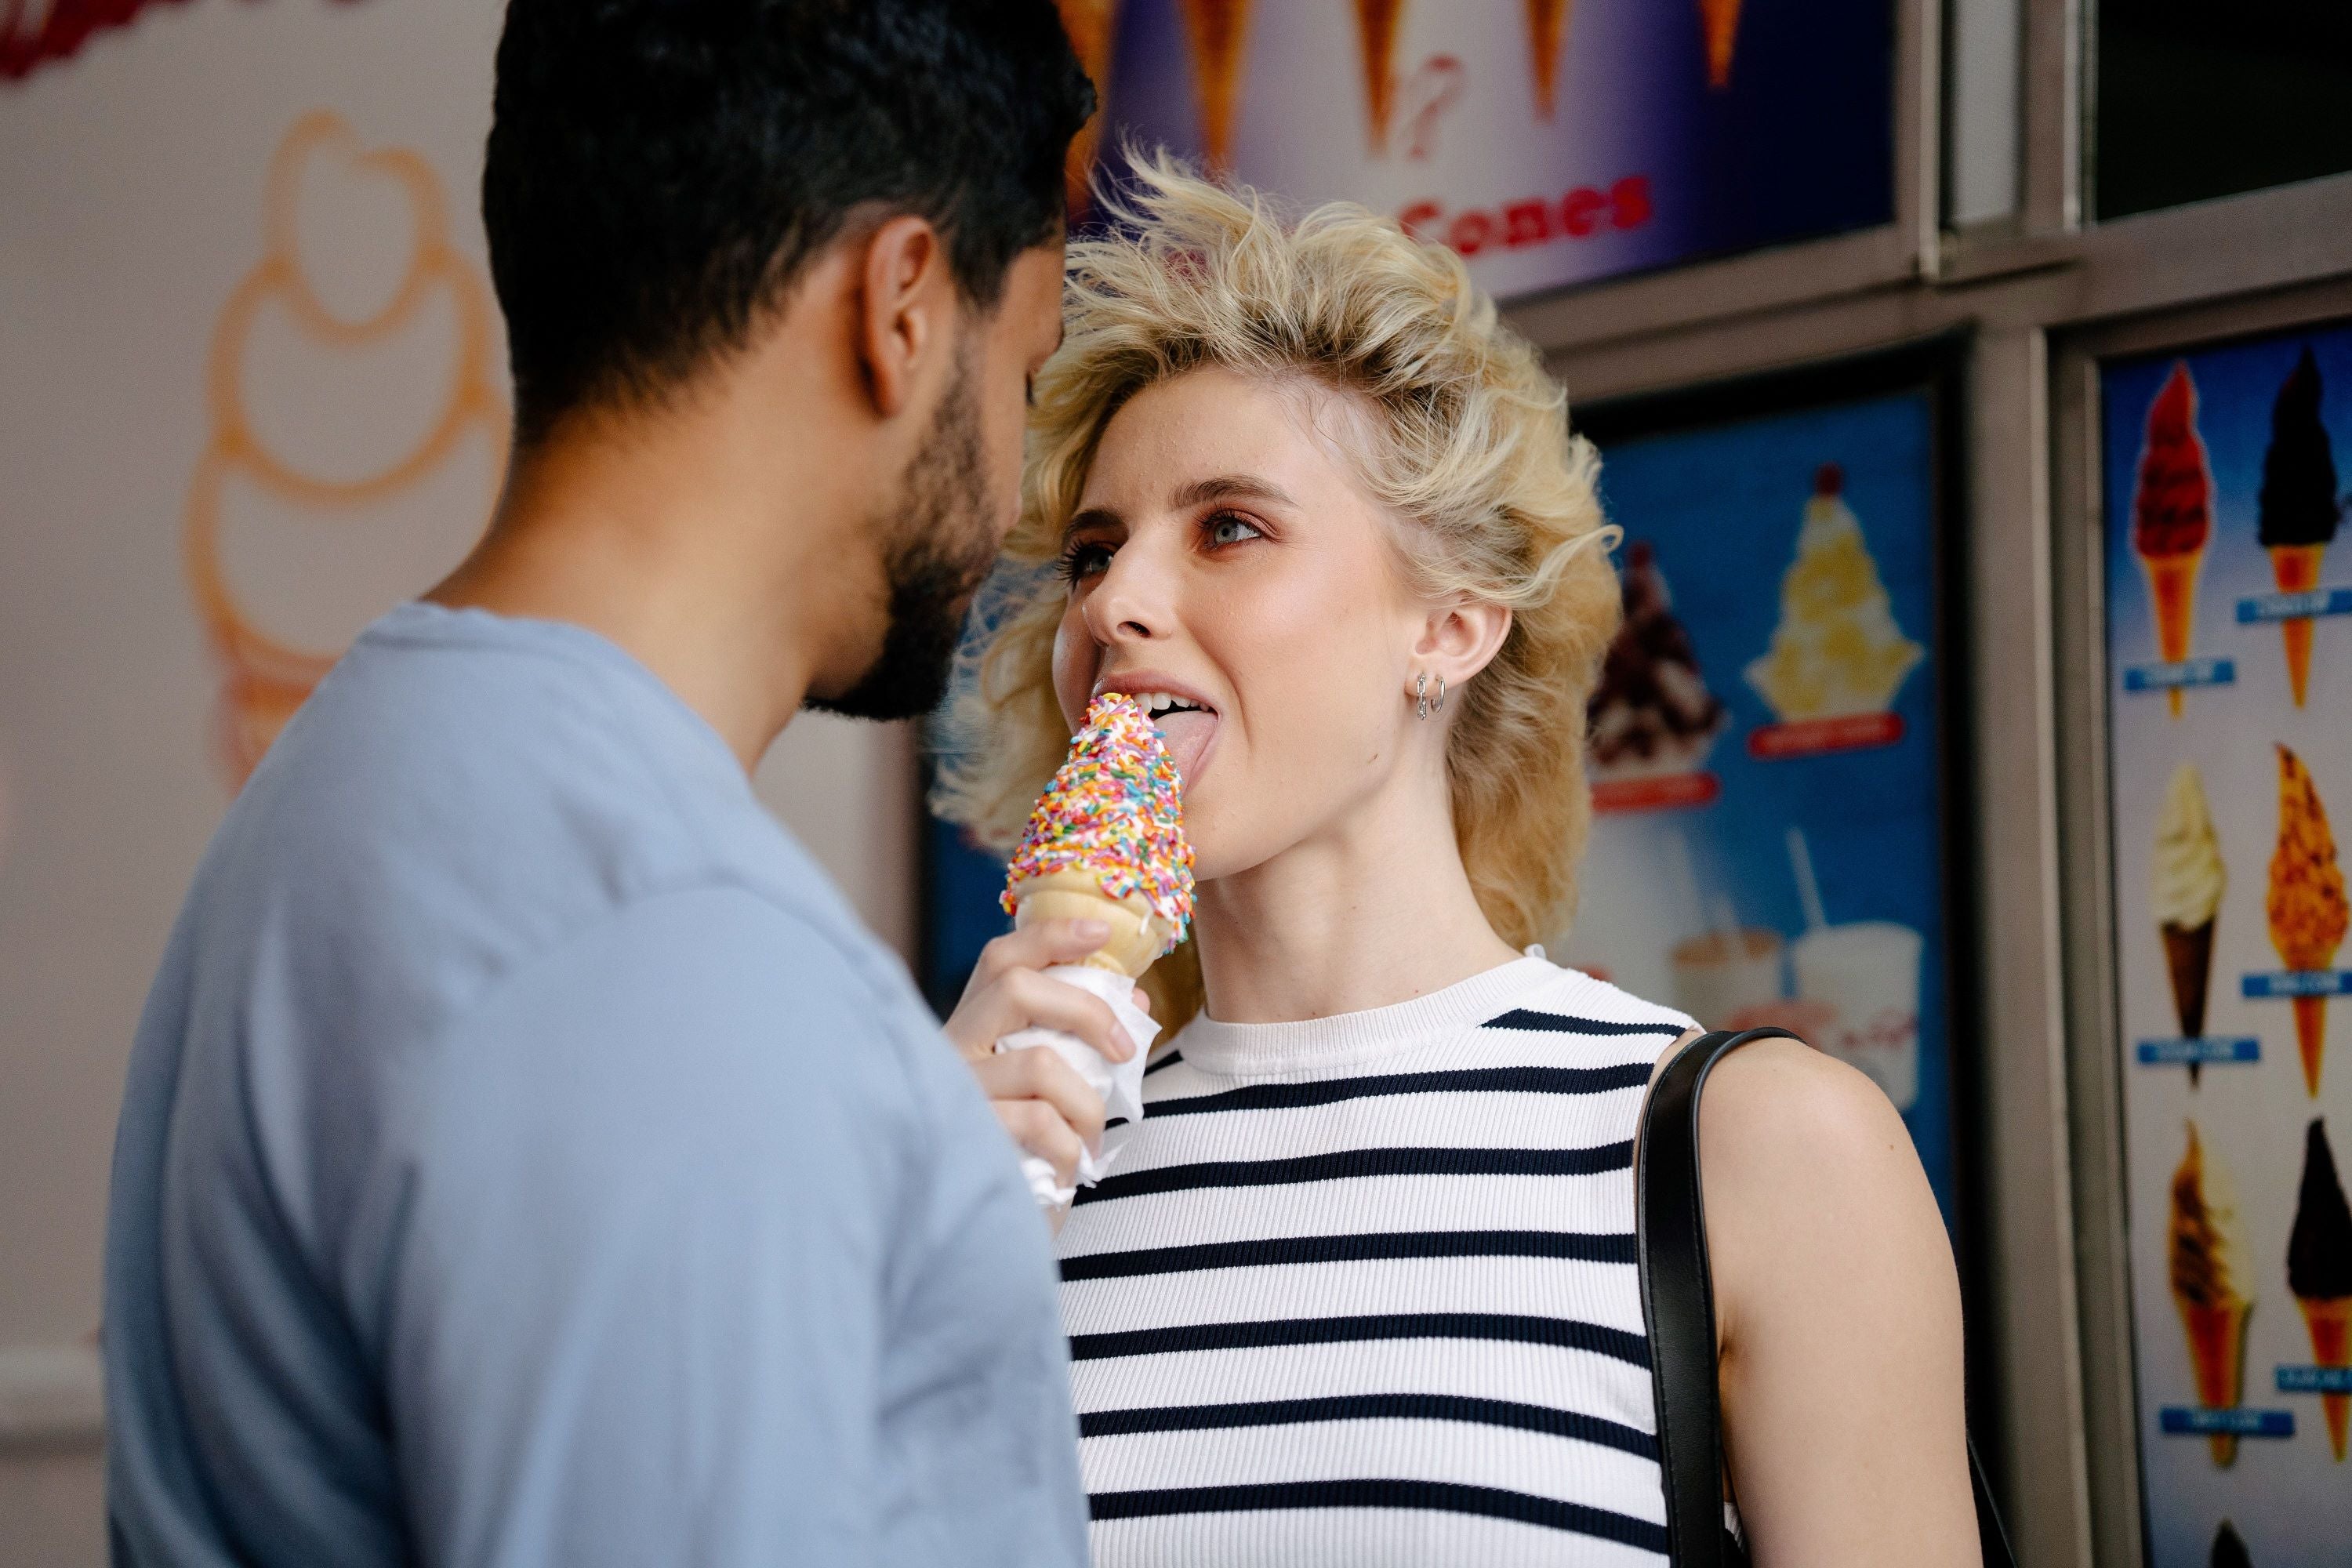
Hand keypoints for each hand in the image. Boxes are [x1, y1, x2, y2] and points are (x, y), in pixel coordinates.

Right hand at [944, 919, 1151, 1191]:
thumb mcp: (1055, 1090)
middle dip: (1086, 1009)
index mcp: (971, 1030)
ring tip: (1087, 1135)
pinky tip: (1067, 1168)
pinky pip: (1039, 1122)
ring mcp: (955, 1094)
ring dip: (1086, 1102)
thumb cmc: (1025, 1156)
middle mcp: (950, 1052)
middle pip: (1016, 988)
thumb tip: (1136, 999)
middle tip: (1123, 1049)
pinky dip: (1070, 1144)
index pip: (999, 960)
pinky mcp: (967, 1138)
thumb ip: (1082, 1044)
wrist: (982, 1236)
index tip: (1101, 930)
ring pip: (1041, 1062)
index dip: (1051, 935)